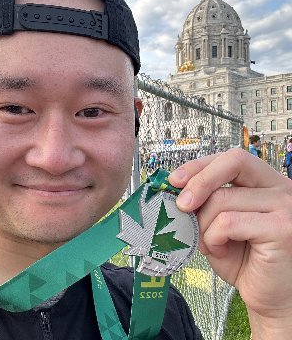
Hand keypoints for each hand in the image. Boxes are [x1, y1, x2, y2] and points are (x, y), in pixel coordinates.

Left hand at [168, 149, 291, 336]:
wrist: (269, 297)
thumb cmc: (244, 260)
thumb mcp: (217, 223)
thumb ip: (205, 203)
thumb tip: (175, 187)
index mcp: (265, 183)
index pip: (231, 158)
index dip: (201, 165)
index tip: (176, 179)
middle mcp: (280, 188)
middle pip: (233, 163)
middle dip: (199, 181)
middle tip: (181, 204)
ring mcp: (285, 206)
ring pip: (222, 199)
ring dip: (204, 225)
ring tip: (211, 243)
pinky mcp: (281, 228)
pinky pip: (228, 222)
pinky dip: (214, 238)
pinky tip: (221, 250)